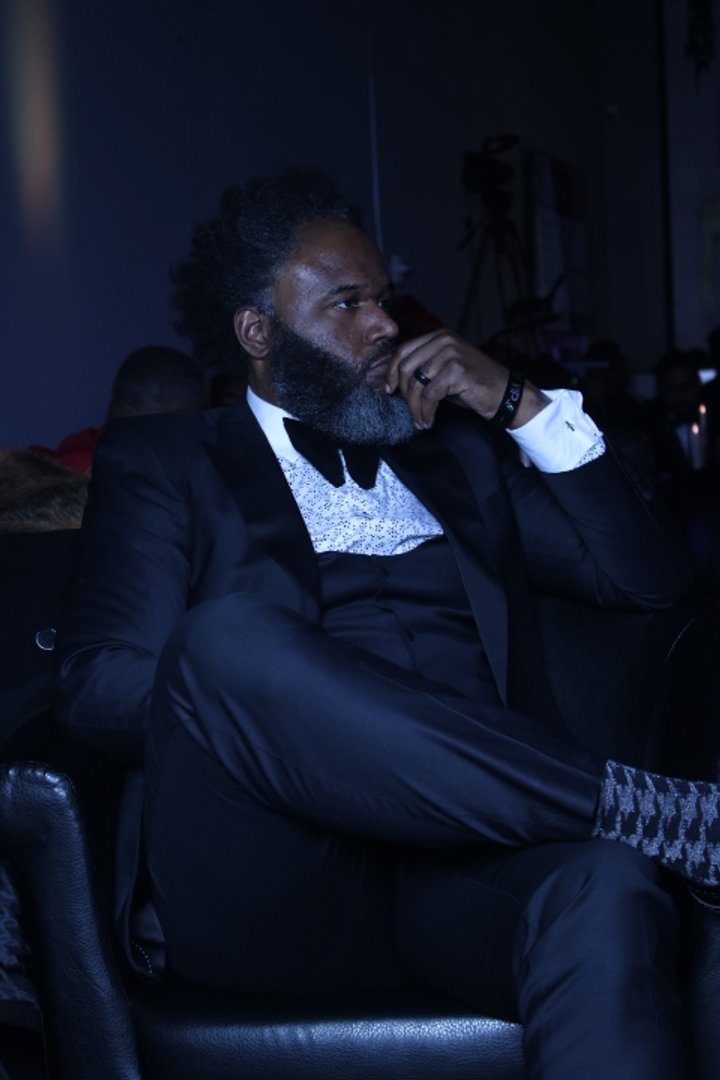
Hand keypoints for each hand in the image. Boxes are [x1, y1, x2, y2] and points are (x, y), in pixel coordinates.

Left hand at [385, 330, 547, 429]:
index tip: (389, 390)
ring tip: (421, 420)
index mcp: (439, 336)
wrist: (505, 394)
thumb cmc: (474, 385)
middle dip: (404, 395)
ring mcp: (451, 353)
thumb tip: (395, 380)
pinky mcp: (457, 370)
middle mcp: (444, 340)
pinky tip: (429, 421)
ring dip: (416, 408)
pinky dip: (426, 412)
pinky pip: (430, 395)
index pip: (404, 350)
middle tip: (410, 412)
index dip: (392, 372)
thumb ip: (424, 368)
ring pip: (417, 384)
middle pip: (407, 367)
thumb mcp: (445, 370)